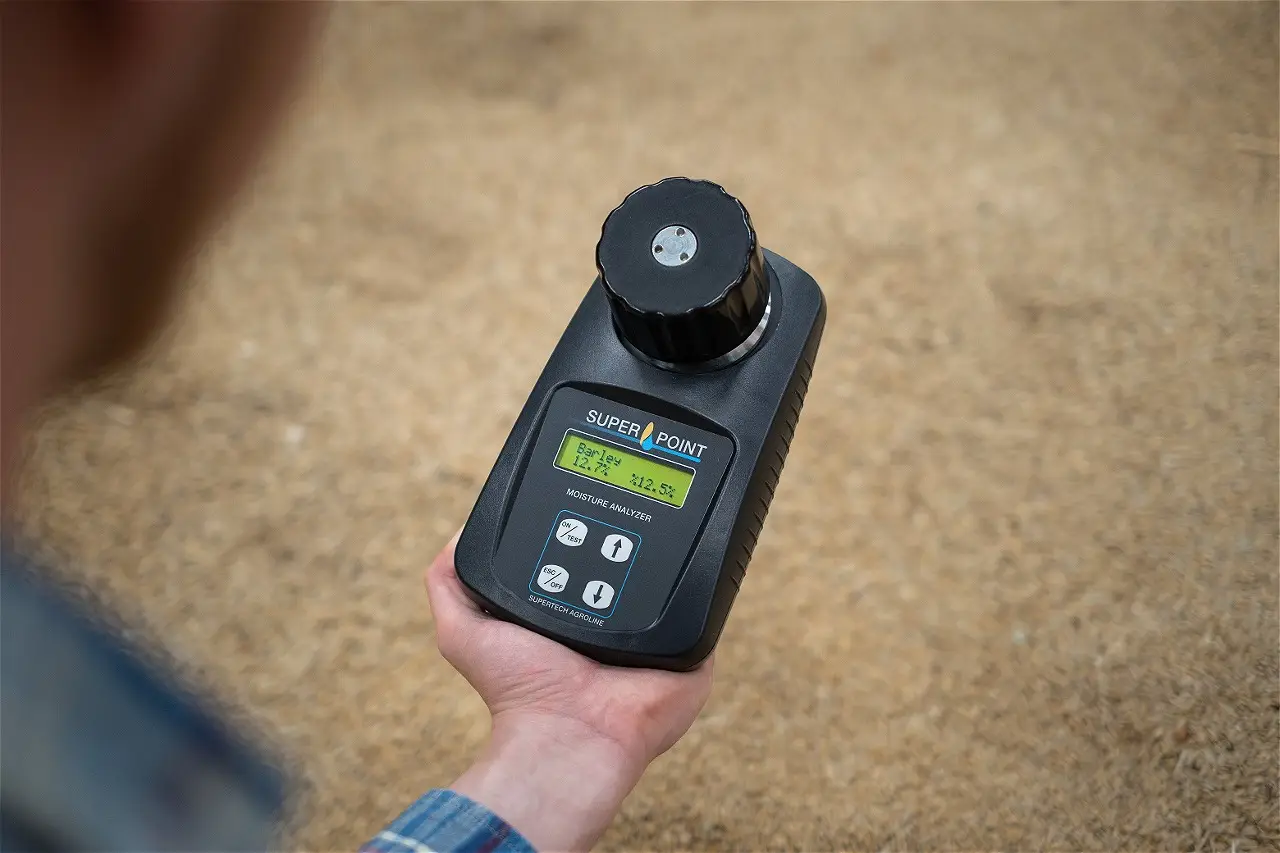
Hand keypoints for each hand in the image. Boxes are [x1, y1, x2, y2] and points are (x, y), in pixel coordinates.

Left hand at [424, 533, 713, 851]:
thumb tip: (457, 535)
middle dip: (623, 532)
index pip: (584, 555)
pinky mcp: (690, 651)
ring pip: (668, 575)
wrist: (568, 736)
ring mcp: (655, 635)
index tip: (576, 503)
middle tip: (613, 514)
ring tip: (646, 529)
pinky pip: (705, 607)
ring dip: (659, 551)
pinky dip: (698, 581)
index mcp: (573, 614)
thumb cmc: (518, 694)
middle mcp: (615, 622)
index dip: (582, 528)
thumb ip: (451, 583)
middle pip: (628, 560)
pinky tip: (684, 554)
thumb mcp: (464, 632)